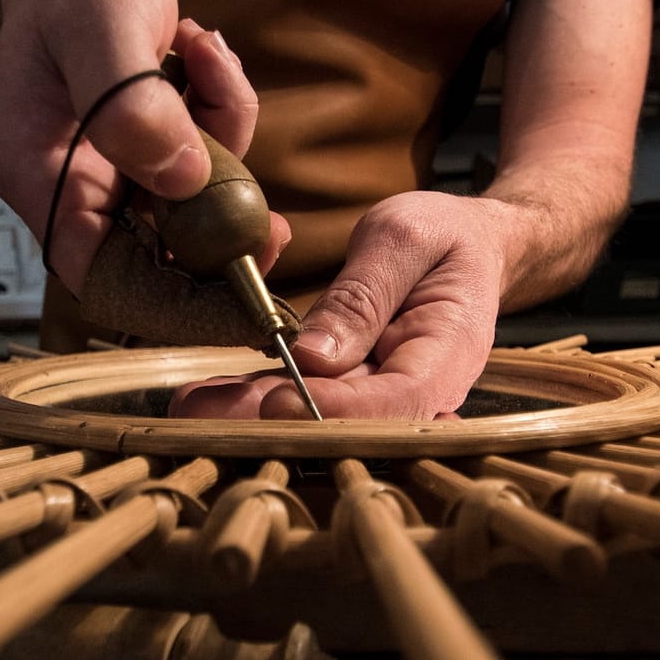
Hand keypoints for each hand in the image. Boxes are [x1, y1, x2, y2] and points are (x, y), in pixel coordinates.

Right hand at [0, 0, 283, 293]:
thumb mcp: (98, 20)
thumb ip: (132, 104)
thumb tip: (185, 182)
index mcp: (42, 179)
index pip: (107, 280)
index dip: (174, 304)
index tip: (244, 297)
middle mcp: (76, 187)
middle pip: (160, 260)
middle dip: (224, 239)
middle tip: (276, 224)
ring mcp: (116, 170)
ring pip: (197, 204)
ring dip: (224, 140)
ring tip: (205, 58)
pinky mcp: (153, 146)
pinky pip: (209, 156)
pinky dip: (223, 108)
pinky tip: (202, 48)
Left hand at [172, 191, 548, 419]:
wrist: (466, 248)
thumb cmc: (444, 236)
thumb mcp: (405, 239)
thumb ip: (362, 295)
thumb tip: (314, 358)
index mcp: (450, 354)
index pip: (398, 400)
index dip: (340, 409)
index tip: (282, 400)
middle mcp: (421, 392)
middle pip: (350, 424)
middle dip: (276, 424)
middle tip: (209, 416)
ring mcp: (384, 397)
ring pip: (318, 419)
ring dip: (253, 417)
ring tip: (192, 407)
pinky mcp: (352, 389)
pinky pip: (304, 398)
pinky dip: (255, 398)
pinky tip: (207, 397)